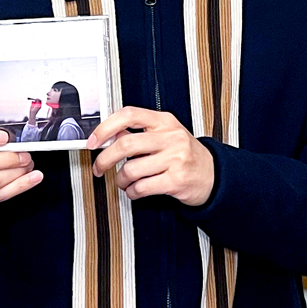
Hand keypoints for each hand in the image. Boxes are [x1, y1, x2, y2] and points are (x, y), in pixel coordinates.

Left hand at [89, 108, 214, 204]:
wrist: (212, 175)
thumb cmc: (185, 154)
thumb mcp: (166, 135)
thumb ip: (140, 132)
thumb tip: (109, 135)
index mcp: (165, 121)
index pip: (129, 115)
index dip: (105, 127)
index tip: (93, 141)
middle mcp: (171, 137)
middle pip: (125, 144)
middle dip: (105, 159)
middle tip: (99, 168)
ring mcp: (175, 159)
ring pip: (131, 169)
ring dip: (120, 180)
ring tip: (123, 181)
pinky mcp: (176, 181)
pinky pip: (142, 187)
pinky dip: (132, 192)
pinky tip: (134, 190)